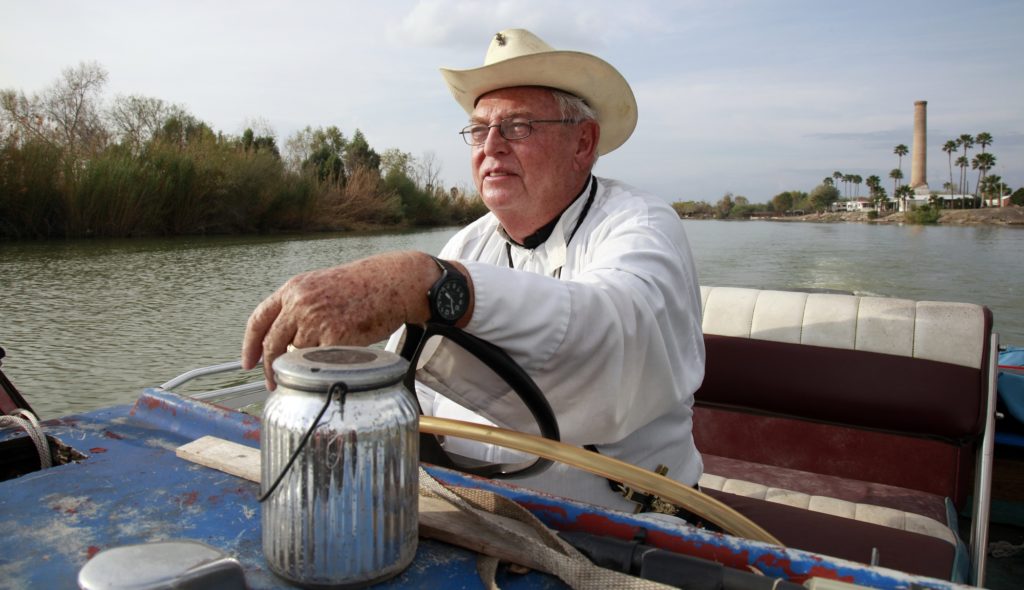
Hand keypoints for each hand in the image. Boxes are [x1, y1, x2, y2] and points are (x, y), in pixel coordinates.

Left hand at [241, 251, 438, 388]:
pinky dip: (327, 363)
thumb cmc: (362, 286)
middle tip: (273, 382)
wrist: (392, 282)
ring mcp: (316, 320)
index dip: (250, 345)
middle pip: (272, 344)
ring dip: (309, 360)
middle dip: (270, 368)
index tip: (248, 363)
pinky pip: (321, 360)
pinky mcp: (334, 336)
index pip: (259, 320)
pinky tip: (342, 353)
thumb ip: (298, 308)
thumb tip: (284, 342)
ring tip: (330, 350)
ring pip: (298, 354)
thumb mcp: (320, 287)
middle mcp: (300, 303)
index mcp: (293, 289)